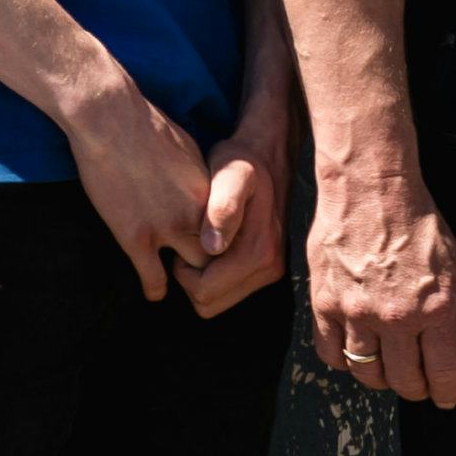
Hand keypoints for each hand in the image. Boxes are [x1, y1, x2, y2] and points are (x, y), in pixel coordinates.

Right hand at [57, 57, 218, 300]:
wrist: (111, 122)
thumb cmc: (145, 127)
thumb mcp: (188, 151)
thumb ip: (197, 181)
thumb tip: (197, 193)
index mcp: (211, 192)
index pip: (231, 231)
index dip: (223, 240)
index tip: (216, 244)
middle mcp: (196, 214)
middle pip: (219, 254)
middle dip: (214, 263)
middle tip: (202, 267)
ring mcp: (165, 227)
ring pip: (193, 271)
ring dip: (186, 277)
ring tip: (178, 279)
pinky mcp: (134, 236)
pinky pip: (153, 277)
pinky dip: (155, 289)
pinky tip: (154, 292)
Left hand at [182, 98, 298, 319]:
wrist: (269, 152)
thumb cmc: (242, 161)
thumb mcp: (232, 174)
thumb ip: (223, 208)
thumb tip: (212, 248)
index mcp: (260, 252)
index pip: (204, 293)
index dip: (183, 273)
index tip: (183, 241)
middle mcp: (270, 268)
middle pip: (210, 303)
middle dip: (191, 279)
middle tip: (188, 243)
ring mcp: (271, 270)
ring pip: (218, 300)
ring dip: (203, 278)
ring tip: (200, 241)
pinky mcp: (268, 267)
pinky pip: (229, 289)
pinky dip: (215, 274)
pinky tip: (212, 244)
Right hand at [306, 154, 455, 407]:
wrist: (371, 192)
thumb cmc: (419, 227)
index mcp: (438, 309)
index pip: (446, 374)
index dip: (447, 393)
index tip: (445, 398)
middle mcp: (398, 317)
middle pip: (405, 381)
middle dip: (416, 387)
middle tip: (417, 381)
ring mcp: (358, 313)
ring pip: (367, 373)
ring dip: (381, 376)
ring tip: (386, 366)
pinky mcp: (325, 304)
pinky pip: (332, 354)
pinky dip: (345, 361)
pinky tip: (355, 351)